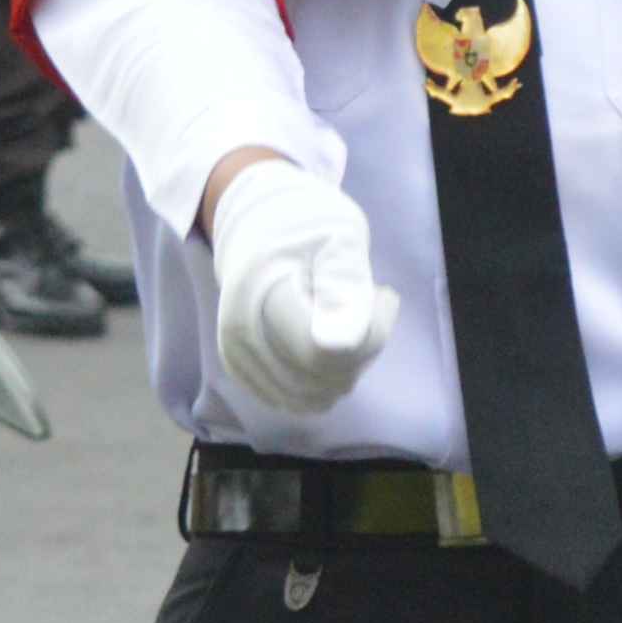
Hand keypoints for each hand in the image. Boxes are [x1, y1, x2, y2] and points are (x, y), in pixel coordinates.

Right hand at [203, 157, 393, 413]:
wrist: (256, 225)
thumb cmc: (303, 223)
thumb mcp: (339, 235)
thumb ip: (344, 284)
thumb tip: (340, 345)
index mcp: (262, 296)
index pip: (329, 353)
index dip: (370, 333)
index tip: (382, 294)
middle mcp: (242, 335)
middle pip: (327, 377)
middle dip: (366, 346)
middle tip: (369, 303)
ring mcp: (239, 357)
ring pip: (318, 394)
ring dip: (349, 365)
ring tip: (348, 319)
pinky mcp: (243, 371)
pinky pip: (298, 399)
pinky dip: (326, 379)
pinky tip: (331, 340)